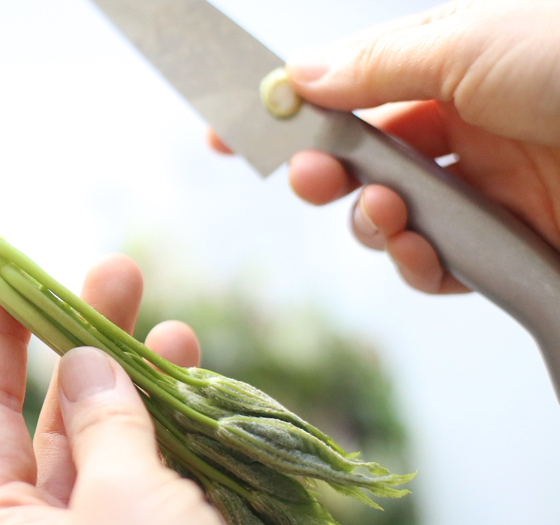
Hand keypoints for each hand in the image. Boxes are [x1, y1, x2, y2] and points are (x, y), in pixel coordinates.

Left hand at [0, 255, 257, 524]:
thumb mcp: (121, 503)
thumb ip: (101, 425)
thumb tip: (78, 363)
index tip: (3, 279)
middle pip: (57, 416)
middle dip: (84, 342)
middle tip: (114, 274)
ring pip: (122, 441)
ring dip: (145, 382)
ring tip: (170, 327)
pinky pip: (169, 474)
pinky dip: (185, 429)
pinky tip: (200, 388)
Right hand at [211, 0, 559, 293]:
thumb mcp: (471, 43)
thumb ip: (376, 64)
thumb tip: (298, 75)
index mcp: (454, 64)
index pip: (349, 88)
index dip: (289, 112)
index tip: (231, 133)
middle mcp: (465, 124)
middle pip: (361, 159)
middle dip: (327, 175)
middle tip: (307, 181)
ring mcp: (485, 188)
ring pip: (391, 218)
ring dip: (372, 223)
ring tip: (389, 218)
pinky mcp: (509, 246)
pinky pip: (438, 264)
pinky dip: (418, 265)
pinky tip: (424, 253)